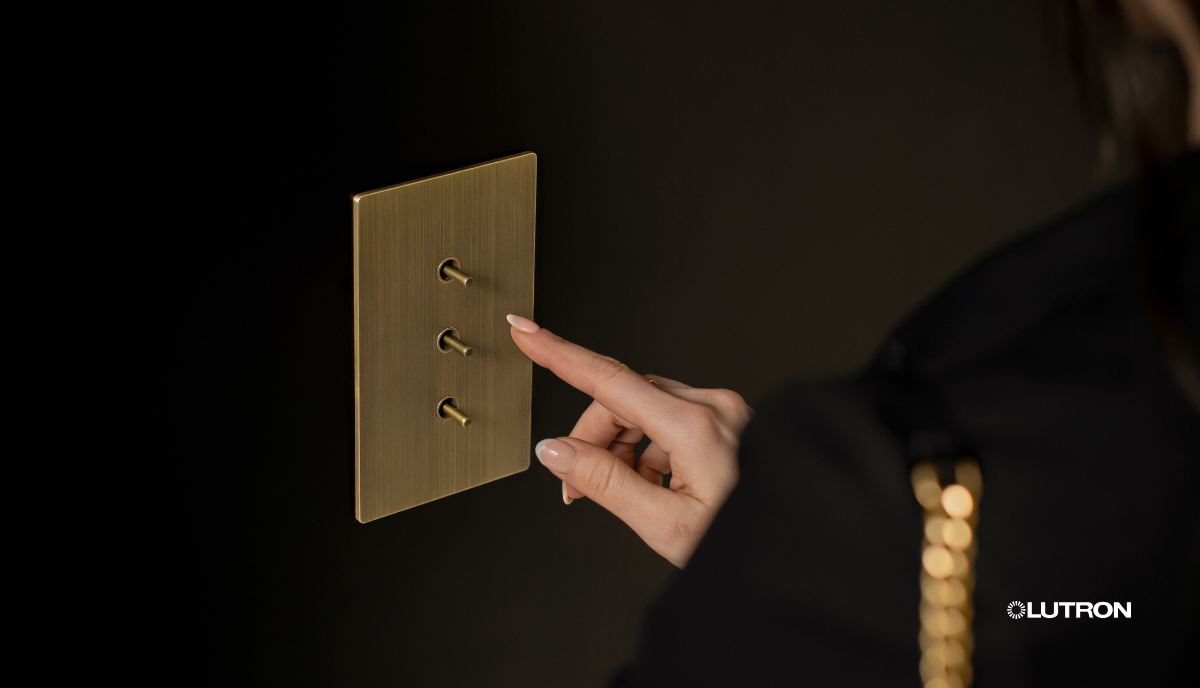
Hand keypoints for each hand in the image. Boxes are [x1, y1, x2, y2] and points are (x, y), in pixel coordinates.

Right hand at [507, 314, 752, 567]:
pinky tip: (655, 485)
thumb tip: (555, 450)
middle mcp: (713, 407)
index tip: (524, 333)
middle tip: (575, 490)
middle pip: (623, 400)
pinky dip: (649, 450)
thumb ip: (605, 484)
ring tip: (627, 494)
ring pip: (645, 410)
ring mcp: (724, 412)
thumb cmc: (746, 548)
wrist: (799, 554)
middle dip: (593, 440)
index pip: (609, 380)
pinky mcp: (729, 421)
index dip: (559, 354)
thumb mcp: (665, 526)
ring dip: (621, 447)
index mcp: (696, 427)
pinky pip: (670, 421)